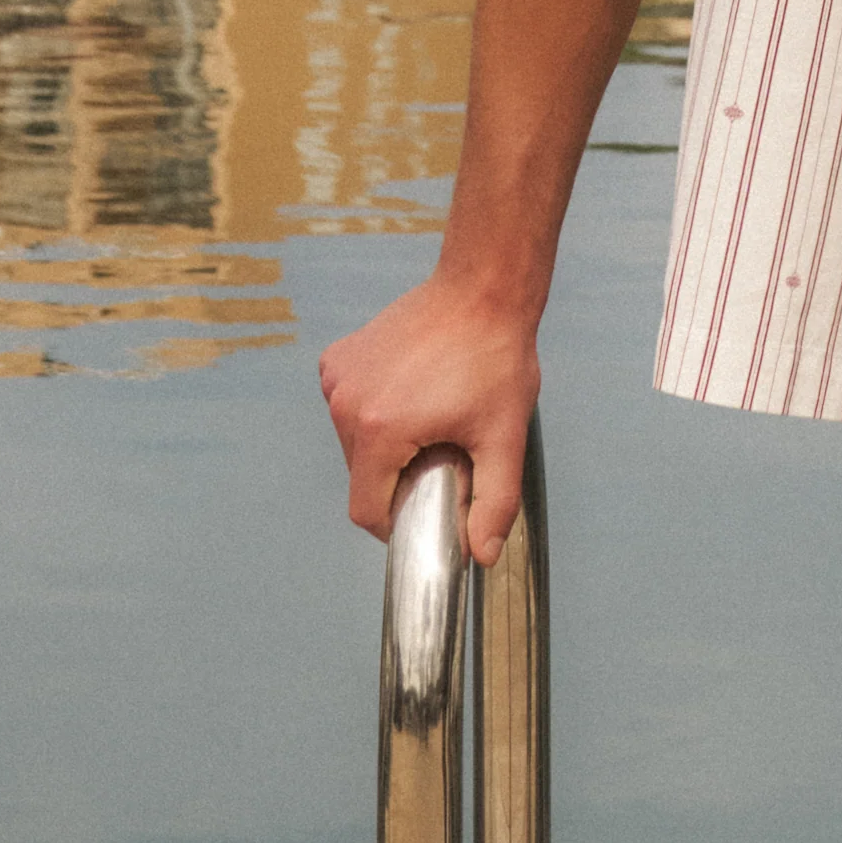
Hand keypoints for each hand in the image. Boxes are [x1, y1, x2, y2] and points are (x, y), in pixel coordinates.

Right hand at [318, 269, 541, 560]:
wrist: (483, 288)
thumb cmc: (496, 358)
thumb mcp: (504, 436)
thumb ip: (495, 502)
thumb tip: (482, 554)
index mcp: (380, 431)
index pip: (366, 510)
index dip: (396, 522)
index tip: (427, 509)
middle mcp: (346, 404)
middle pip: (360, 476)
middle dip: (396, 479)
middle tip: (441, 457)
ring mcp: (337, 377)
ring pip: (353, 443)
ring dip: (385, 446)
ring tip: (430, 420)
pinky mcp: (338, 358)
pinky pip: (348, 406)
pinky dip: (372, 412)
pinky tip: (409, 392)